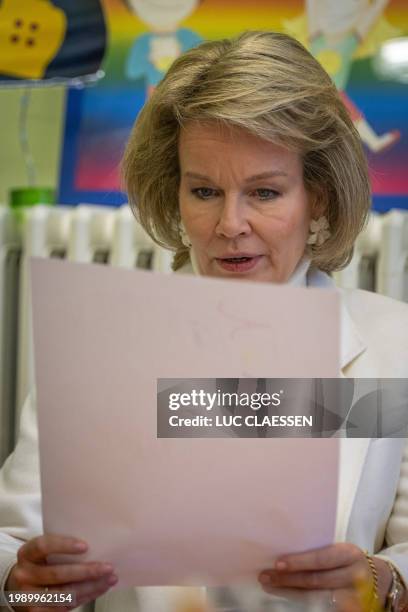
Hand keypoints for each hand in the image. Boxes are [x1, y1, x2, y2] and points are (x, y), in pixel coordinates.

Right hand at [5, 534, 117, 610]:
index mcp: (26, 554)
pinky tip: (99, 589)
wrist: (19, 590)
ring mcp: (29, 597)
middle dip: (86, 571)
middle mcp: (24, 575)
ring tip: (110, 579)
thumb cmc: (39, 565)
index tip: (85, 546)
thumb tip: (96, 543)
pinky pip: (66, 606)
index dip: (63, 545)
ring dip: (91, 587)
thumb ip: (59, 548)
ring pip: (64, 594)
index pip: (43, 546)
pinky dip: (86, 597)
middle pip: (57, 574)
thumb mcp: (42, 553)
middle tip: (108, 567)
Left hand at [258, 543, 391, 610]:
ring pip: (316, 598)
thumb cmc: (347, 560)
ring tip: (270, 586)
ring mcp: (353, 598)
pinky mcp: (350, 611)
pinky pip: (321, 608)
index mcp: (349, 554)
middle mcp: (354, 577)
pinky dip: (301, 603)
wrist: (378, 579)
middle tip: (265, 576)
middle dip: (288, 580)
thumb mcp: (339, 550)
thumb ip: (318, 552)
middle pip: (316, 581)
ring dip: (289, 593)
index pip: (321, 559)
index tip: (277, 563)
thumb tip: (283, 553)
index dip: (299, 562)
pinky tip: (286, 597)